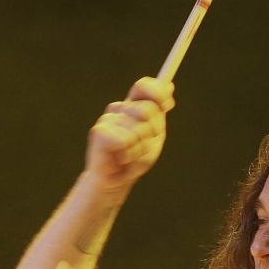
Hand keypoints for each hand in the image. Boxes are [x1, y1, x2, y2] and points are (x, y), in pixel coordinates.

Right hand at [84, 77, 174, 191]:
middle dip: (154, 131)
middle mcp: (119, 109)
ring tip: (131, 156)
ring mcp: (107, 120)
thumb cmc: (134, 159)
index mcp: (132, 106)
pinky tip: (121, 160)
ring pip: (140, 129)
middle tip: (144, 144)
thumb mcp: (154, 135)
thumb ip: (159, 111)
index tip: (167, 105)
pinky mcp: (99, 133)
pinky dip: (130, 155)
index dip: (157, 92)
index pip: (143, 86)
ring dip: (141, 149)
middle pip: (148, 109)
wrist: (114, 183)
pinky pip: (126, 140)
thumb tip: (169, 86)